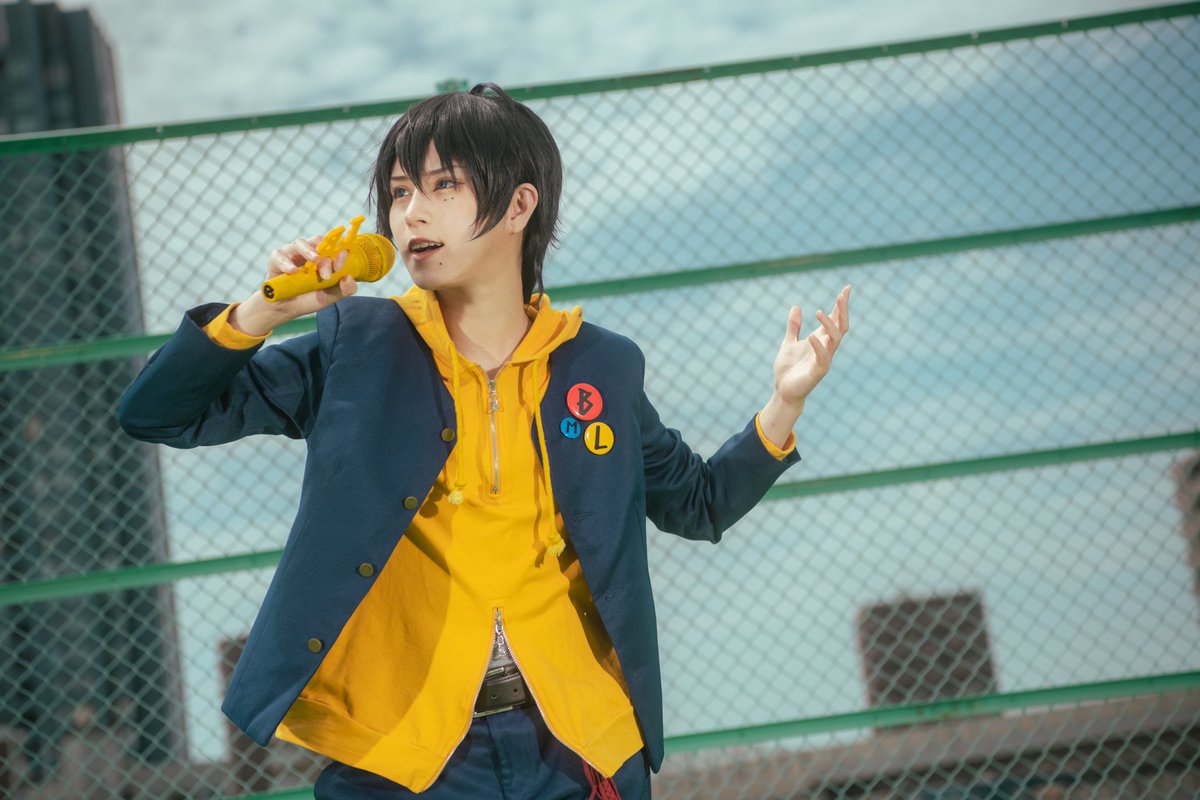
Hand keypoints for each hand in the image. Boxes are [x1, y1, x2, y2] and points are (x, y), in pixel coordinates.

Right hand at [229, 235, 358, 335]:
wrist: (286, 307)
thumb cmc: (309, 298)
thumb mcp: (329, 297)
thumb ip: (343, 290)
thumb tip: (349, 279)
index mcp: (324, 258)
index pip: (334, 247)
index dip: (339, 250)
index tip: (344, 257)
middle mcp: (309, 252)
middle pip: (318, 242)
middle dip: (324, 254)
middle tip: (326, 273)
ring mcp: (292, 254)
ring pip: (300, 243)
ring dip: (308, 250)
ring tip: (314, 259)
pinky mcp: (276, 259)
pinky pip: (280, 256)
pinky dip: (286, 262)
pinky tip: (292, 271)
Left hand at [771, 284, 850, 410]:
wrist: (783, 391)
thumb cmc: (788, 369)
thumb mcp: (788, 342)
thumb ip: (794, 327)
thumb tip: (796, 307)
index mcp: (820, 339)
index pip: (835, 319)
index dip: (841, 304)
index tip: (846, 288)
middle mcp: (826, 348)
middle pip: (841, 326)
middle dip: (843, 310)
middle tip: (842, 295)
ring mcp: (824, 359)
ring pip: (835, 339)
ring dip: (829, 325)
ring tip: (818, 312)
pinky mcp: (818, 372)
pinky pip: (823, 357)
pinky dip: (819, 346)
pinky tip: (812, 336)